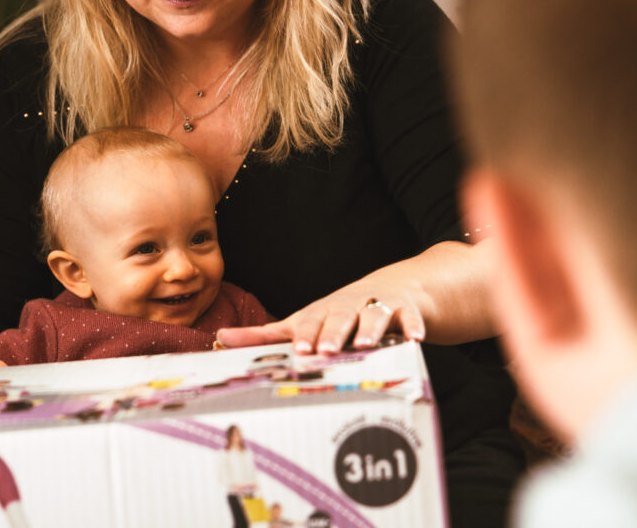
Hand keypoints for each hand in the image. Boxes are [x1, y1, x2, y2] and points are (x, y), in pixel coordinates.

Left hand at [218, 278, 421, 355]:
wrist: (392, 287)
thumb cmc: (338, 314)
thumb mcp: (302, 322)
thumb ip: (263, 335)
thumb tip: (219, 338)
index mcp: (322, 313)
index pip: (312, 323)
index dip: (307, 335)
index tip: (301, 349)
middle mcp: (348, 307)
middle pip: (341, 317)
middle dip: (334, 332)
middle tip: (327, 349)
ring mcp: (378, 306)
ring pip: (374, 315)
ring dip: (370, 328)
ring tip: (366, 344)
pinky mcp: (406, 310)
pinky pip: (411, 317)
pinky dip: (414, 326)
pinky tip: (416, 338)